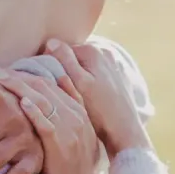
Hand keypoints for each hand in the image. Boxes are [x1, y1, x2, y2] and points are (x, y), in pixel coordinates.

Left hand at [0, 68, 108, 173]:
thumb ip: (60, 116)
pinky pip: (48, 125)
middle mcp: (73, 115)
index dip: (23, 74)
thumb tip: (43, 95)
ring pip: (43, 100)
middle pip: (42, 87)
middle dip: (16, 76)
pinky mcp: (63, 146)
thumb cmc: (69, 168)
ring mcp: (70, 129)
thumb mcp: (71, 136)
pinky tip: (21, 103)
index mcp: (74, 111)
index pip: (46, 84)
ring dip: (19, 87)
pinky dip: (35, 112)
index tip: (0, 70)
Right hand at [43, 39, 146, 154]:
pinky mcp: (115, 77)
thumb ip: (65, 60)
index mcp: (93, 50)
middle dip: (65, 71)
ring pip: (83, 67)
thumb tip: (51, 41)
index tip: (50, 84)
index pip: (61, 51)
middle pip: (73, 58)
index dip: (52, 66)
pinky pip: (93, 75)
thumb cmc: (100, 111)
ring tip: (75, 96)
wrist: (124, 132)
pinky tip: (87, 98)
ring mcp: (111, 64)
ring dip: (75, 78)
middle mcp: (104, 52)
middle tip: (62, 92)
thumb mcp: (79, 84)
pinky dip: (87, 83)